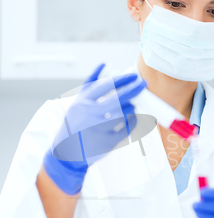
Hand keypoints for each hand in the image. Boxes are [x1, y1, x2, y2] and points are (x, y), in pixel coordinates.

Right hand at [43, 64, 145, 194]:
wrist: (67, 153)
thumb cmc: (75, 123)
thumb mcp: (78, 102)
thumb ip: (91, 83)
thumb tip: (104, 64)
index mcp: (83, 102)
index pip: (106, 86)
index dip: (122, 79)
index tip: (133, 76)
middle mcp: (91, 114)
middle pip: (118, 99)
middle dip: (134, 89)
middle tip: (143, 84)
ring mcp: (100, 129)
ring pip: (124, 113)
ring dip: (132, 106)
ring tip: (133, 105)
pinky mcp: (108, 142)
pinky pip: (127, 128)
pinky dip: (132, 121)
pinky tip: (132, 117)